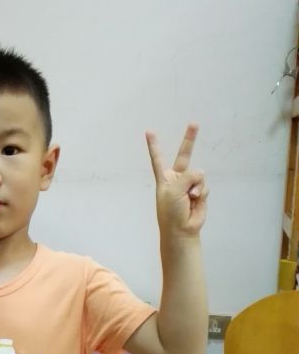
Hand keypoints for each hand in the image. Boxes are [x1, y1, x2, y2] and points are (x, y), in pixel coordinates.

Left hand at [146, 123, 207, 237]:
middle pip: (184, 155)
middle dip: (190, 139)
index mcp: (164, 178)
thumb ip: (187, 176)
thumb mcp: (173, 191)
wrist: (181, 230)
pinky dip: (201, 193)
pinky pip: (204, 186)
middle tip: (194, 123)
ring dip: (195, 187)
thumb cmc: (170, 212)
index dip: (154, 145)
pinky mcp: (200, 192)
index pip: (158, 159)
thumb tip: (201, 172)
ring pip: (198, 175)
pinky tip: (195, 202)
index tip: (149, 131)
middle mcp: (177, 179)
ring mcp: (189, 185)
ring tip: (188, 199)